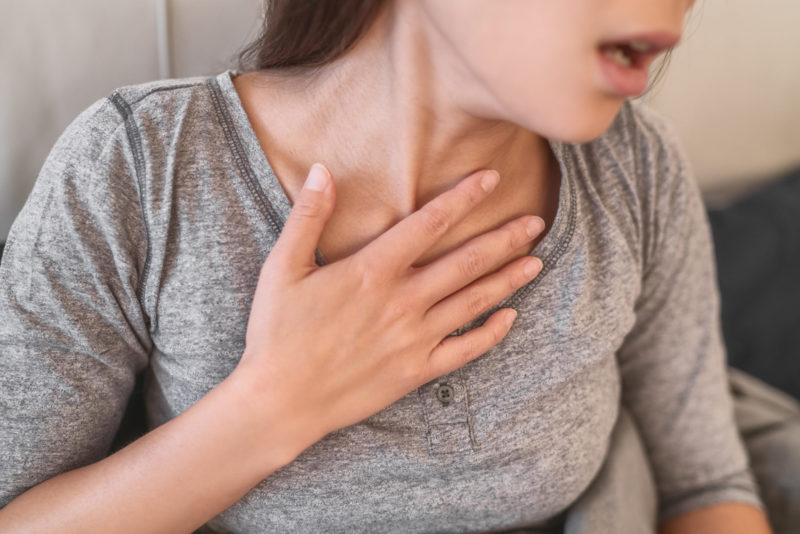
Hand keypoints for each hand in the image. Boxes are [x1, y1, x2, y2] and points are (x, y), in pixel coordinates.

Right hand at [234, 163, 544, 455]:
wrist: (280, 401)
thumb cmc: (278, 333)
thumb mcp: (283, 268)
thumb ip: (308, 217)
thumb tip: (323, 170)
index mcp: (372, 271)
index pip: (429, 223)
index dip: (464, 198)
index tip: (491, 179)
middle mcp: (402, 301)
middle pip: (465, 262)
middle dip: (503, 238)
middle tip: (536, 221)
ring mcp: (414, 338)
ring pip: (472, 302)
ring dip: (507, 279)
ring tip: (536, 261)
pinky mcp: (416, 370)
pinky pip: (464, 350)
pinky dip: (491, 333)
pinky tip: (510, 317)